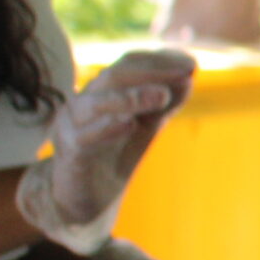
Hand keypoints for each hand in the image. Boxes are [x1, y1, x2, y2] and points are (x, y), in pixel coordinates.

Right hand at [18, 51, 195, 251]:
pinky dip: (106, 128)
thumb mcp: (147, 124)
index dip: (158, 62)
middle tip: (183, 77)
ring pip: (93, 103)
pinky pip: (83, 137)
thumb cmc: (115, 153)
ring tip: (161, 95)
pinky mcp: (68, 155)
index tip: (191, 65)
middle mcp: (85, 103)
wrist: (86, 198)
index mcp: (104, 92)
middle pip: (112, 78)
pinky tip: (130, 125)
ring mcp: (71, 127)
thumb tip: (189, 74)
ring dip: (130, 97)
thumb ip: (165, 101)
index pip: (128, 65)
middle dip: (150, 74)